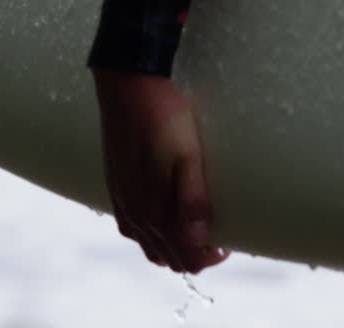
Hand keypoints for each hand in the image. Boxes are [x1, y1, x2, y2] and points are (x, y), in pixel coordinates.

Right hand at [93, 68, 228, 272]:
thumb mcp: (187, 155)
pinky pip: (132, 228)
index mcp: (153, 209)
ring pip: (148, 245)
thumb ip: (192, 199)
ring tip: (194, 230)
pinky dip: (151, 235)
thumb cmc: (164, 117)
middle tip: (217, 236)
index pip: (184, 256)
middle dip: (193, 255)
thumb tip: (201, 240)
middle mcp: (134, 213)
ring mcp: (122, 202)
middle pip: (167, 256)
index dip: (209, 256)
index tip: (228, 241)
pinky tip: (162, 219)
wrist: (128, 86)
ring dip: (172, 246)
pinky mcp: (116, 188)